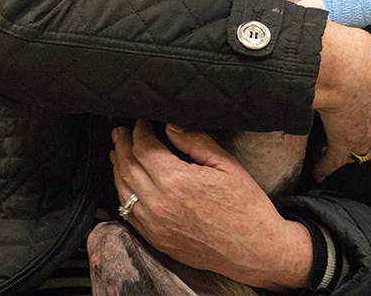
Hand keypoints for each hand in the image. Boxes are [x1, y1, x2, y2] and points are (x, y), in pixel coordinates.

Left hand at [110, 122, 312, 291]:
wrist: (253, 250)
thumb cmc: (245, 206)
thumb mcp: (226, 165)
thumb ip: (195, 141)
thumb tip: (170, 126)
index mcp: (176, 180)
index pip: (143, 147)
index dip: (139, 130)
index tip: (142, 120)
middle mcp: (158, 203)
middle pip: (127, 166)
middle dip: (123, 144)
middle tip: (120, 131)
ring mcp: (153, 224)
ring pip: (122, 189)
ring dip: (118, 167)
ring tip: (118, 152)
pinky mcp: (155, 239)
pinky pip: (128, 213)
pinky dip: (123, 193)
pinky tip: (126, 183)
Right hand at [312, 20, 370, 180]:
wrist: (339, 66)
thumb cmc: (356, 55)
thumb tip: (361, 65)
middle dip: (366, 152)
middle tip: (354, 152)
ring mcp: (364, 136)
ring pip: (357, 156)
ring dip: (344, 159)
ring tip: (329, 158)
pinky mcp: (342, 143)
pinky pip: (333, 162)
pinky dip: (324, 168)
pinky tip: (317, 173)